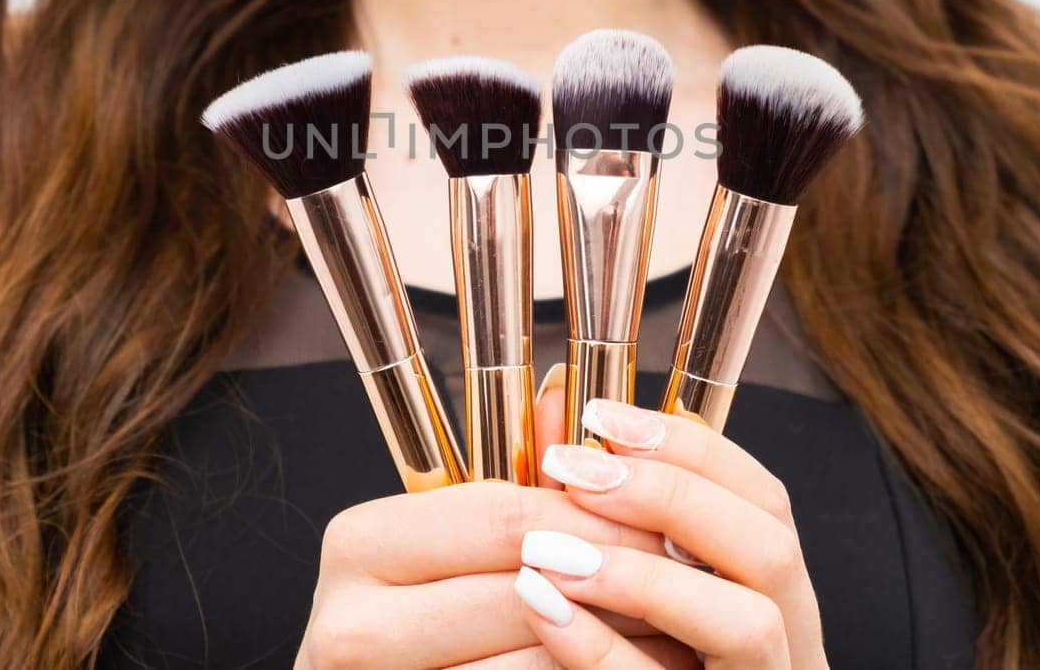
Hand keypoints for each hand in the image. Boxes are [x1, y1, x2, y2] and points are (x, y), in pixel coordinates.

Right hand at [294, 374, 695, 668]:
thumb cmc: (415, 609)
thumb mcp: (454, 533)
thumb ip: (511, 471)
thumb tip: (568, 396)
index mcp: (358, 544)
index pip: (499, 516)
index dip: (591, 515)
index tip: (662, 514)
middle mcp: (351, 622)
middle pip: (522, 590)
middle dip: (617, 577)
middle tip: (688, 566)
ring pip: (537, 661)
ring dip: (620, 640)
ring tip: (679, 617)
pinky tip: (636, 660)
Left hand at [514, 396, 827, 668]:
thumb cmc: (633, 663)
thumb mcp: (619, 585)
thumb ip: (595, 505)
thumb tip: (552, 398)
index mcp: (771, 601)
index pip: (764, 499)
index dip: (690, 445)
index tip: (600, 414)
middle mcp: (791, 651)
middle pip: (771, 547)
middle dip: (670, 493)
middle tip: (572, 468)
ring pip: (749, 625)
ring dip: (645, 572)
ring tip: (549, 547)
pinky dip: (606, 651)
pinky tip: (544, 610)